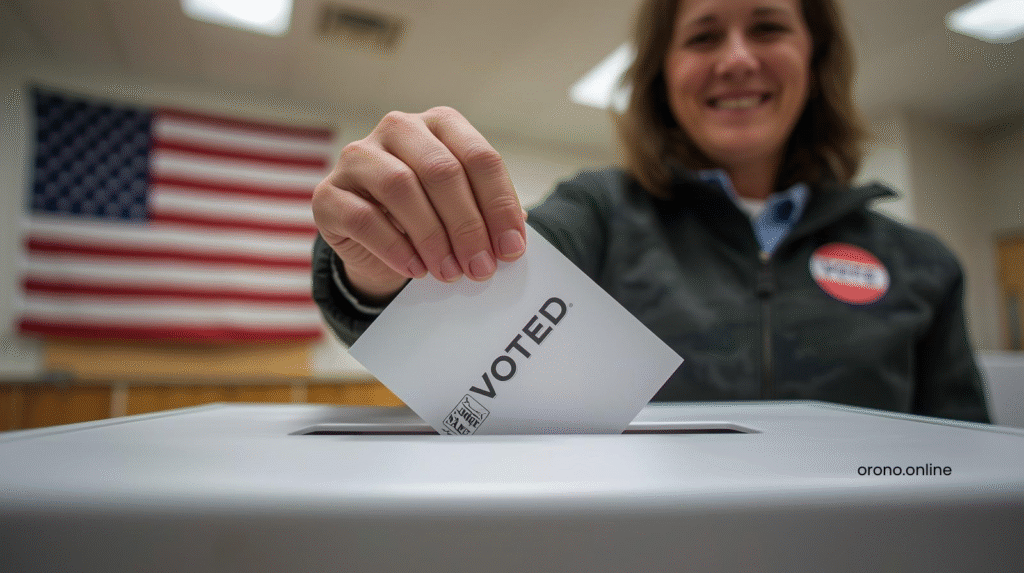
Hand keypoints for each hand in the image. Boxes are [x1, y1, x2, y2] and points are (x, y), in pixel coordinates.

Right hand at [313, 107, 527, 301]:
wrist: (376, 243)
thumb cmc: (429, 218)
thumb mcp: (465, 210)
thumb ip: (488, 215)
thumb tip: (512, 241)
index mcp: (440, 124)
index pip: (479, 158)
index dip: (499, 206)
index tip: (511, 249)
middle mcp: (398, 128)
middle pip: (440, 170)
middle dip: (467, 225)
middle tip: (481, 267)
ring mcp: (358, 157)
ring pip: (400, 187)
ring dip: (432, 237)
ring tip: (450, 272)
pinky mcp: (329, 193)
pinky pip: (363, 217)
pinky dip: (395, 248)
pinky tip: (416, 269)